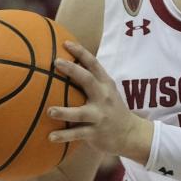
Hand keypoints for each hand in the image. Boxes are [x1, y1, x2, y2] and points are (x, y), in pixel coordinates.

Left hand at [48, 41, 152, 162]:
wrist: (130, 134)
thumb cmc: (111, 109)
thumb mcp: (107, 92)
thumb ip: (91, 81)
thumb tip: (65, 66)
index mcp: (106, 85)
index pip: (94, 64)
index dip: (80, 52)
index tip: (65, 43)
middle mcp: (104, 98)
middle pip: (88, 81)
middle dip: (72, 70)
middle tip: (55, 63)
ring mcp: (100, 116)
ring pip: (81, 113)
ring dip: (65, 112)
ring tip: (50, 111)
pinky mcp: (95, 133)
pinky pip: (77, 134)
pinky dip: (64, 136)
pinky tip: (50, 137)